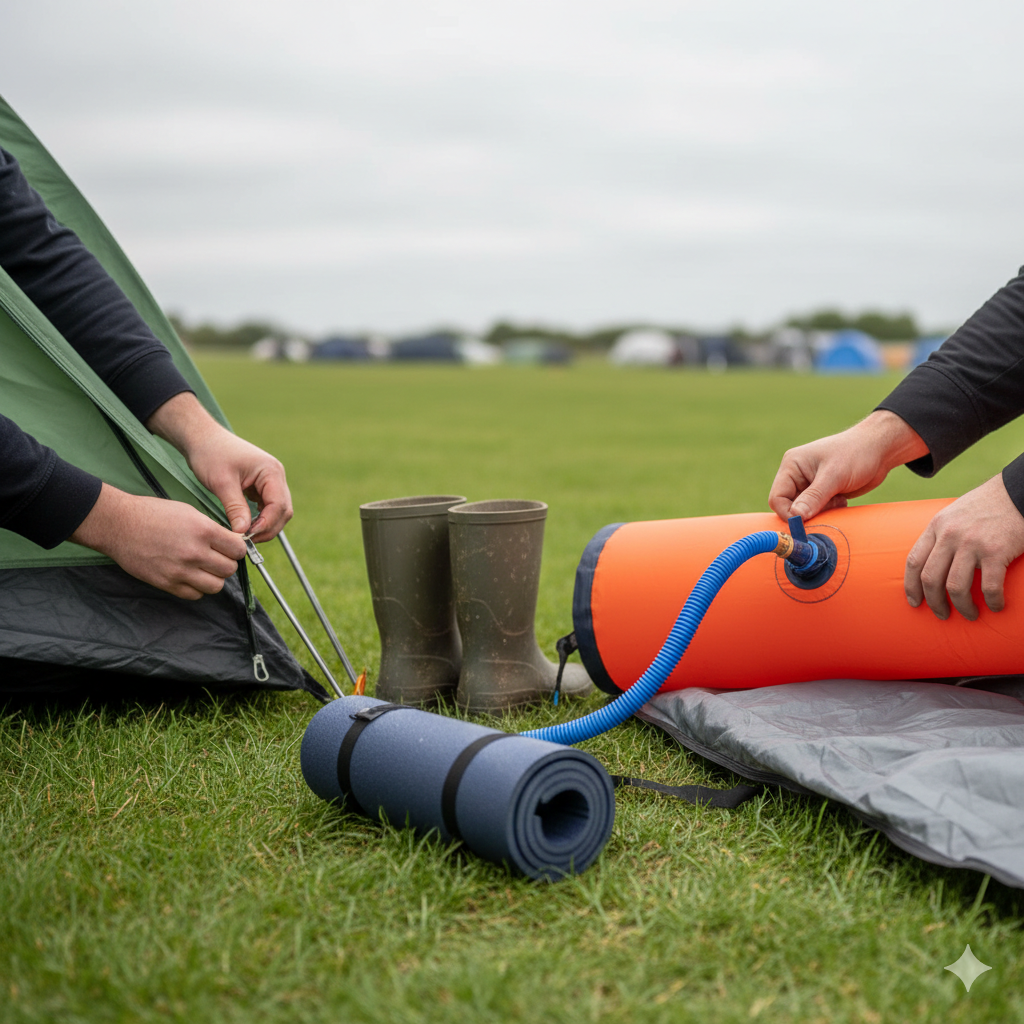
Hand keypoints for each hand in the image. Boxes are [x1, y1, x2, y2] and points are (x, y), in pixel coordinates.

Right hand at [71, 484, 246, 599]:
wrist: (119, 524)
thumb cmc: (153, 514)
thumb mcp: (190, 512)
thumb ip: (213, 529)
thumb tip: (232, 543)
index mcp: (203, 531)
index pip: (238, 550)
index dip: (237, 548)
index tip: (231, 547)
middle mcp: (195, 553)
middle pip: (229, 569)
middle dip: (227, 563)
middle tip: (217, 556)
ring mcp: (180, 571)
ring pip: (216, 586)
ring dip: (214, 578)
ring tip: (204, 568)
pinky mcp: (167, 584)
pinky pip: (195, 595)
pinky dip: (197, 587)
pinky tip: (191, 576)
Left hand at [147, 393, 292, 541]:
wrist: (202, 438)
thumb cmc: (211, 454)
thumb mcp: (222, 483)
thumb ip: (235, 508)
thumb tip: (243, 533)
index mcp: (271, 471)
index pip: (278, 505)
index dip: (266, 524)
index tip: (247, 536)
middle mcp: (276, 476)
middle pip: (283, 511)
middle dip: (268, 528)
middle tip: (246, 540)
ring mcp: (271, 481)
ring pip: (278, 511)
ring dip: (265, 525)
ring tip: (245, 534)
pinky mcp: (262, 485)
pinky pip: (268, 507)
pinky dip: (260, 518)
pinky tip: (245, 524)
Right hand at [769, 410, 928, 520]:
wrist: (881, 449)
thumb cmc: (857, 454)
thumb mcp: (834, 476)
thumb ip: (814, 497)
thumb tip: (796, 517)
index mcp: (792, 466)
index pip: (777, 498)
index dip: (789, 513)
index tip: (806, 521)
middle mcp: (796, 475)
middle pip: (789, 506)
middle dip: (808, 512)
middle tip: (829, 507)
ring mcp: (809, 484)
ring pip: (804, 511)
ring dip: (821, 512)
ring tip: (838, 499)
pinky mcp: (822, 492)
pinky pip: (817, 510)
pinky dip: (828, 510)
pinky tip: (842, 499)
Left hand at [905, 474, 1023, 619]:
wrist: (1016, 492)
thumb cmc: (986, 506)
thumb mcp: (953, 515)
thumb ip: (941, 536)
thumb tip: (933, 563)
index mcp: (936, 527)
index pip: (913, 561)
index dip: (910, 586)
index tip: (913, 602)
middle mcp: (950, 535)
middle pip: (930, 578)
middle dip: (933, 602)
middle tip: (942, 615)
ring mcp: (972, 543)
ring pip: (955, 586)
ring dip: (962, 607)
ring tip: (969, 615)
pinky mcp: (997, 551)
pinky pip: (989, 586)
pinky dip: (992, 601)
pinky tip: (996, 606)